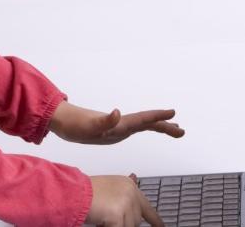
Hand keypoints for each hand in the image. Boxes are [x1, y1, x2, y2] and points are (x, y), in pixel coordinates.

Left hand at [49, 101, 183, 144]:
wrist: (62, 121)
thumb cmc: (74, 124)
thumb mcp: (88, 126)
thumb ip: (103, 121)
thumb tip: (116, 112)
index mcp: (119, 123)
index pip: (143, 119)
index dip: (158, 117)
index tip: (173, 113)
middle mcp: (121, 123)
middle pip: (148, 123)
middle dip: (165, 126)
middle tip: (182, 131)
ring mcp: (118, 127)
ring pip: (144, 125)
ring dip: (160, 127)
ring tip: (175, 130)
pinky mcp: (113, 131)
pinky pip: (135, 129)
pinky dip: (147, 128)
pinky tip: (148, 129)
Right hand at [85, 174, 163, 226]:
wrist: (74, 192)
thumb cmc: (86, 192)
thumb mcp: (109, 189)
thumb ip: (124, 196)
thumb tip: (136, 199)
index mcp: (129, 186)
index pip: (147, 207)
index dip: (155, 220)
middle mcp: (130, 193)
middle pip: (136, 220)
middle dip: (123, 223)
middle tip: (108, 217)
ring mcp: (126, 203)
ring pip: (129, 226)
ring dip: (116, 225)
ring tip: (102, 216)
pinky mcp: (118, 215)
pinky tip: (102, 222)